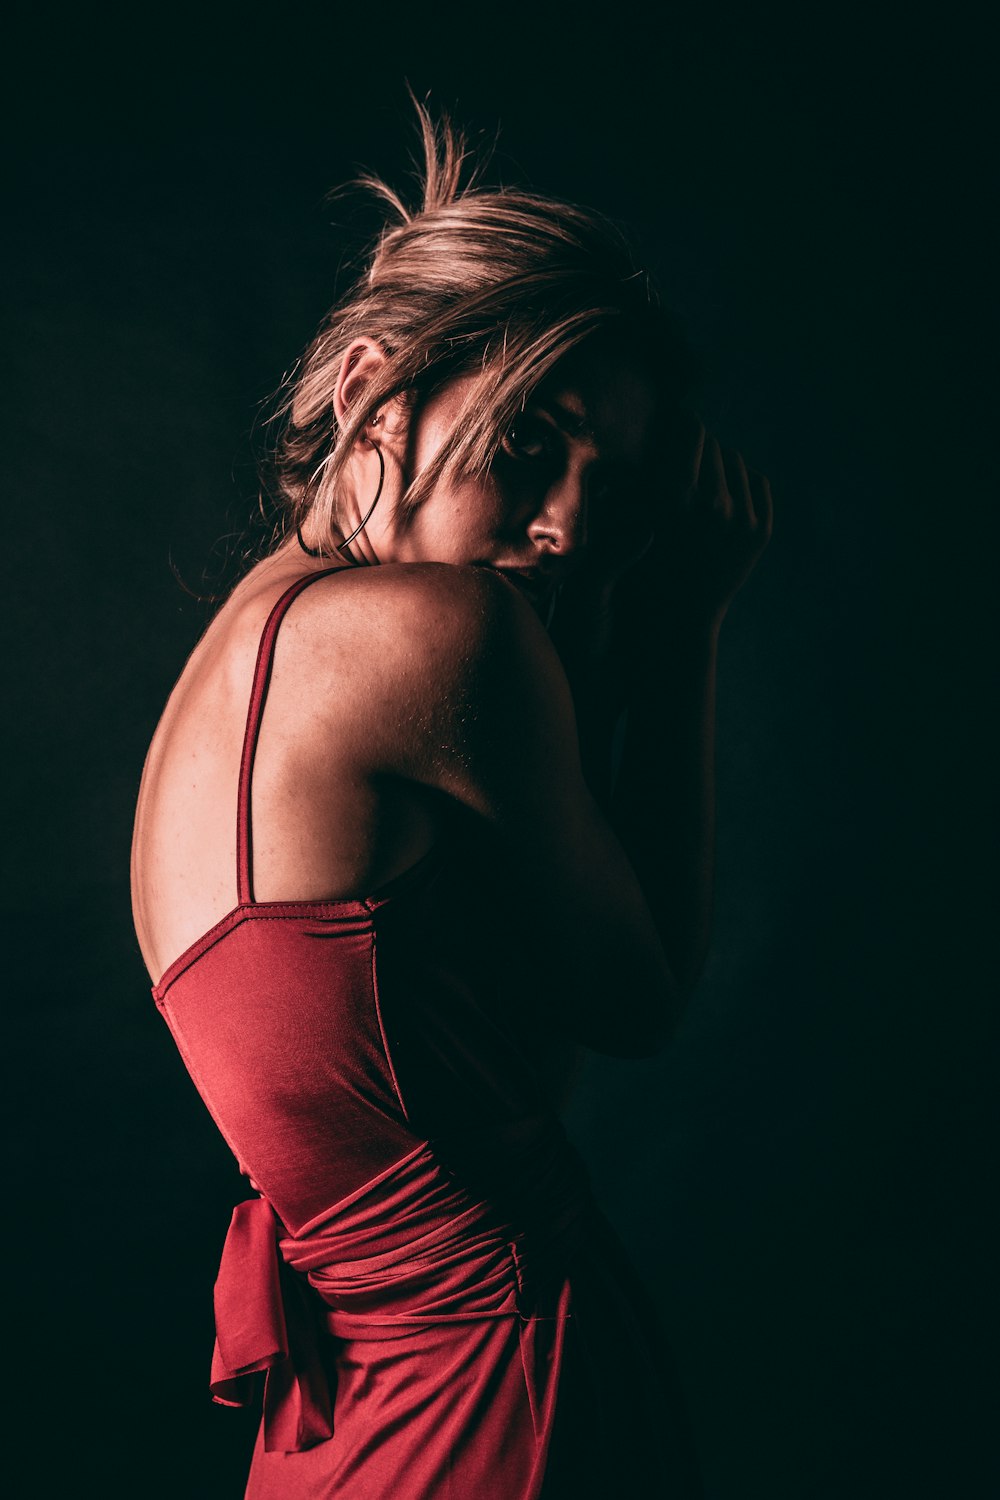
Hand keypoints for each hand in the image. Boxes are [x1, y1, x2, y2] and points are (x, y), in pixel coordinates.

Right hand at [614, 411, 773, 642]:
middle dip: (698, 444)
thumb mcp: (632, 516)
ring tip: (701, 474)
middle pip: (714, 443)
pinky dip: (741, 480)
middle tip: (683, 450)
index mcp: (677, 499)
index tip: (673, 416)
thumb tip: (661, 422)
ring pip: (736, 460)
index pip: (691, 430)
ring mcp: (742, 520)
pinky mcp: (760, 531)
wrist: (678, 620)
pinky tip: (722, 492)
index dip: (681, 419)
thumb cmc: (642, 565)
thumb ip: (643, 472)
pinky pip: (757, 481)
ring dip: (718, 462)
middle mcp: (714, 506)